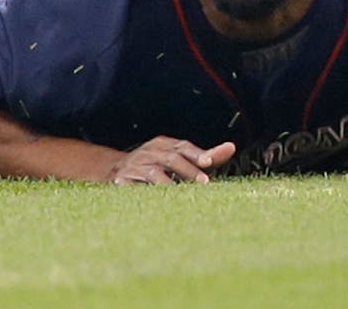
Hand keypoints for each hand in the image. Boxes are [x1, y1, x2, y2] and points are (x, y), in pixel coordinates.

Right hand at [110, 136, 236, 184]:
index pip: (184, 147)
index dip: (197, 154)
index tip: (209, 162)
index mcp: (166, 145)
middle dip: (188, 170)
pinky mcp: (122, 181)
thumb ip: (206, 156)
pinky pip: (133, 188)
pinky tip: (155, 202)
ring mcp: (136, 166)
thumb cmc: (158, 164)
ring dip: (168, 184)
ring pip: (153, 173)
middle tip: (204, 183)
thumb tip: (232, 147)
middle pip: (171, 159)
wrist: (115, 169)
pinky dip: (144, 192)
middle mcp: (151, 152)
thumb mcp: (180, 158)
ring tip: (181, 194)